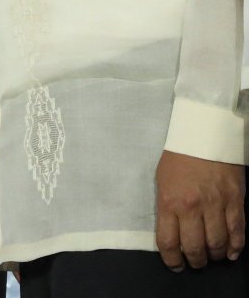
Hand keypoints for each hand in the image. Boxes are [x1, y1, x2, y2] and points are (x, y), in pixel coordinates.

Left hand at [155, 151, 244, 269]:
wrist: (204, 136)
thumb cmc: (178, 158)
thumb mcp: (162, 181)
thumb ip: (167, 208)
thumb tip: (172, 232)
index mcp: (169, 202)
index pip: (168, 241)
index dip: (171, 259)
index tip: (175, 264)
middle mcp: (192, 207)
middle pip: (195, 247)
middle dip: (195, 260)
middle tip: (196, 262)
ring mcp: (216, 205)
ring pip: (218, 243)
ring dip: (215, 255)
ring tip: (212, 257)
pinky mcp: (236, 201)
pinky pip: (238, 231)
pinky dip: (236, 247)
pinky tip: (232, 253)